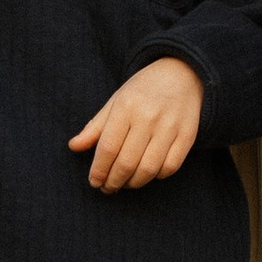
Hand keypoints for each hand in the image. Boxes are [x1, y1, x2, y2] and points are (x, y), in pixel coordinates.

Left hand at [71, 55, 203, 188]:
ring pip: (148, 169)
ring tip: (125, 183)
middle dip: (113, 181)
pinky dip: (156, 176)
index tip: (94, 182)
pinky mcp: (187, 135)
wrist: (181, 74)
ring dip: (133, 183)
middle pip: (126, 162)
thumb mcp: (116, 101)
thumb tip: (74, 146)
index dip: (99, 170)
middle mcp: (148, 117)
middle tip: (108, 187)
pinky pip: (170, 167)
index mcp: (126, 106)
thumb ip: (95, 127)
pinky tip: (148, 174)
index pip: (108, 147)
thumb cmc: (143, 90)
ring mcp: (170, 127)